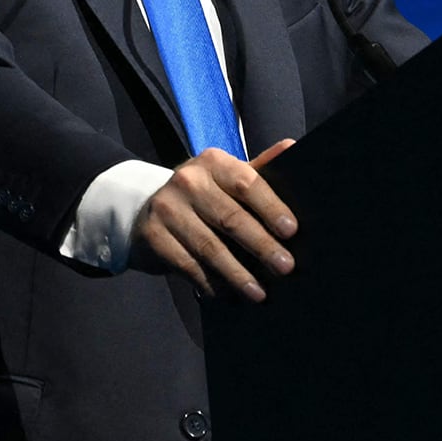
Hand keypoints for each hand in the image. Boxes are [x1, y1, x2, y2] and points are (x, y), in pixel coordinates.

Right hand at [130, 139, 296, 301]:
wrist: (147, 210)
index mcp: (212, 162)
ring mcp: (166, 208)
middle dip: (261, 245)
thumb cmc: (204, 196)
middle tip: (285, 267)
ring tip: (259, 293)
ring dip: (238, 273)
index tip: (291, 231)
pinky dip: (211, 283)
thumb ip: (260, 169)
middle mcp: (187, 180)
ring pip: (210, 247)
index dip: (270, 207)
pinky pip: (188, 265)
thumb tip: (294, 146)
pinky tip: (228, 294)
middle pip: (230, 217)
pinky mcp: (153, 236)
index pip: (246, 183)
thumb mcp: (228, 178)